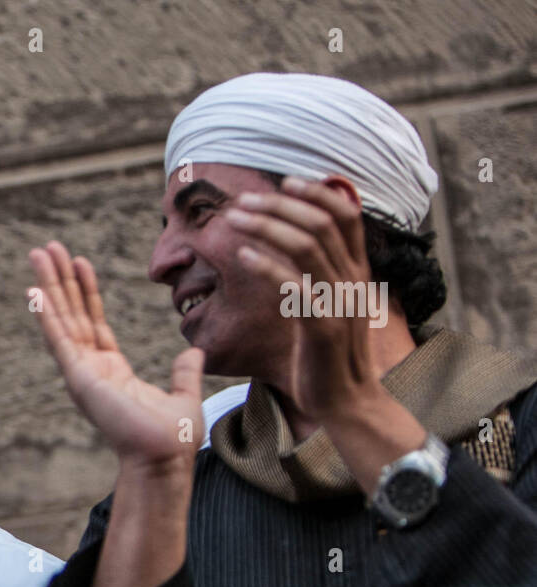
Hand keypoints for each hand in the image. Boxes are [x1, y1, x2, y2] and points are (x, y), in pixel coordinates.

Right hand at [28, 241, 204, 469]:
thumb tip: (194, 352)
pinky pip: (60, 339)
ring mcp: (82, 372)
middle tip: (47, 248)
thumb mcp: (184, 395)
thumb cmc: (172, 438)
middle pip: (72, 313)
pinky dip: (46, 315)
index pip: (94, 322)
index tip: (79, 262)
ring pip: (62, 319)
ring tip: (39, 253)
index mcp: (113, 371)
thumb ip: (184, 372)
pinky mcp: (80, 378)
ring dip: (49, 285)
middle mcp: (92, 368)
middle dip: (60, 279)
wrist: (165, 458)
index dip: (86, 291)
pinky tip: (35, 290)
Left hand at [225, 176, 383, 423]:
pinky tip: (242, 257)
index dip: (318, 192)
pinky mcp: (323, 328)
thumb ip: (319, 272)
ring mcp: (339, 303)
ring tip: (235, 219)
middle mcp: (352, 280)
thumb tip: (291, 241)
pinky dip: (267, 266)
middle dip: (279, 205)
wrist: (345, 400)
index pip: (346, 215)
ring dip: (268, 227)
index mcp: (355, 270)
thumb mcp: (329, 304)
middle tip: (242, 200)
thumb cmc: (327, 352)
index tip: (284, 181)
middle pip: (321, 223)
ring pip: (308, 247)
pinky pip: (294, 287)